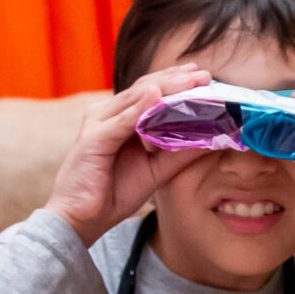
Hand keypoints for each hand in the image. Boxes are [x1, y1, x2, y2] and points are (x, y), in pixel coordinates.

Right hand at [44, 64, 213, 244]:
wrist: (81, 219)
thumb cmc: (114, 193)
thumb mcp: (156, 170)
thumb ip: (180, 152)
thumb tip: (213, 139)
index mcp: (120, 118)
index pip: (151, 92)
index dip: (177, 82)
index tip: (204, 78)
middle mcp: (107, 114)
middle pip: (146, 89)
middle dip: (176, 79)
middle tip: (205, 74)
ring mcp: (98, 123)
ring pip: (136, 98)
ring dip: (166, 86)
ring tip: (191, 79)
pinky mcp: (93, 138)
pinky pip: (122, 120)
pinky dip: (140, 108)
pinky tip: (158, 96)